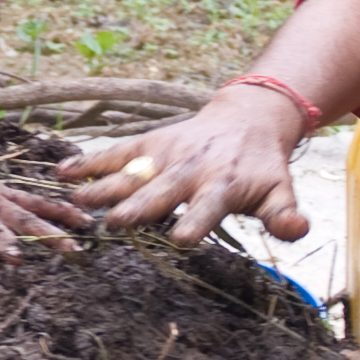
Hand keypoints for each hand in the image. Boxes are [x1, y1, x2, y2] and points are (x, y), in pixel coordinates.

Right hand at [64, 89, 309, 245]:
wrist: (247, 120)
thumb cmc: (262, 168)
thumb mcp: (280, 191)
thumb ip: (285, 215)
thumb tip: (297, 229)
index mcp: (223, 185)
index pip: (208, 206)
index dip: (195, 221)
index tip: (179, 239)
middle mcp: (190, 169)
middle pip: (161, 191)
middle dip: (139, 206)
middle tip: (116, 223)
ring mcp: (165, 155)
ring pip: (132, 171)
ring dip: (104, 185)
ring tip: (76, 199)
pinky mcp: (148, 144)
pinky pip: (116, 152)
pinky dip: (89, 160)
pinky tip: (62, 172)